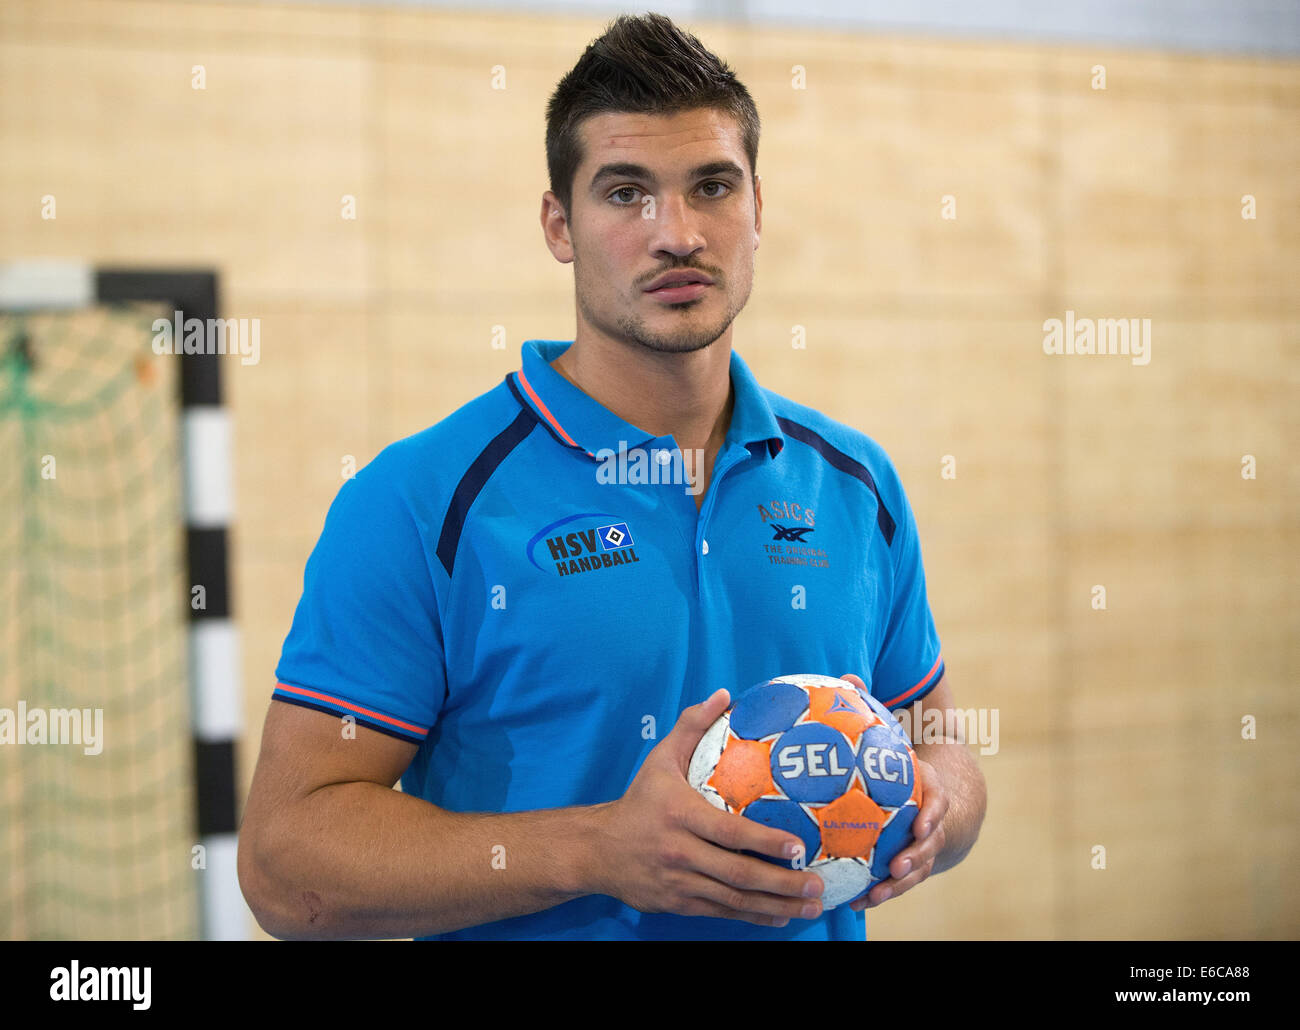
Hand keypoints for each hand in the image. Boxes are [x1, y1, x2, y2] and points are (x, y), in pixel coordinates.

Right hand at [590, 688, 825, 926]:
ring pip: (734, 900)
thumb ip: (691, 726)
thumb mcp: (660, 759)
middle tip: (816, 883)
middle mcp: (680, 852)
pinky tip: (780, 915)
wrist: (596, 849)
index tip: (798, 847)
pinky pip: (722, 913)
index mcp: (680, 815)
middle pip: (738, 874)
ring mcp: (679, 882)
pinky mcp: (678, 904)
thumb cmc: (638, 801)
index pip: (729, 833)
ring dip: (776, 905)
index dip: (765, 842)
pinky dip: (753, 917)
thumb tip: (723, 695)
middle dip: (782, 883)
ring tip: (810, 904)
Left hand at [838, 673, 948, 911]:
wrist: (941, 801)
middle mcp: (931, 824)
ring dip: (896, 884)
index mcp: (931, 793)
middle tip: (898, 865)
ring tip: (873, 894)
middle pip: (930, 844)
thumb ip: (873, 709)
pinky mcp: (907, 866)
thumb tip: (845, 678)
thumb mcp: (897, 738)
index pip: (939, 802)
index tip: (921, 822)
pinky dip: (878, 892)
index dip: (933, 813)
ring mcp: (921, 848)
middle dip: (917, 856)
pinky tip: (853, 901)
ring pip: (914, 871)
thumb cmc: (907, 765)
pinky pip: (895, 883)